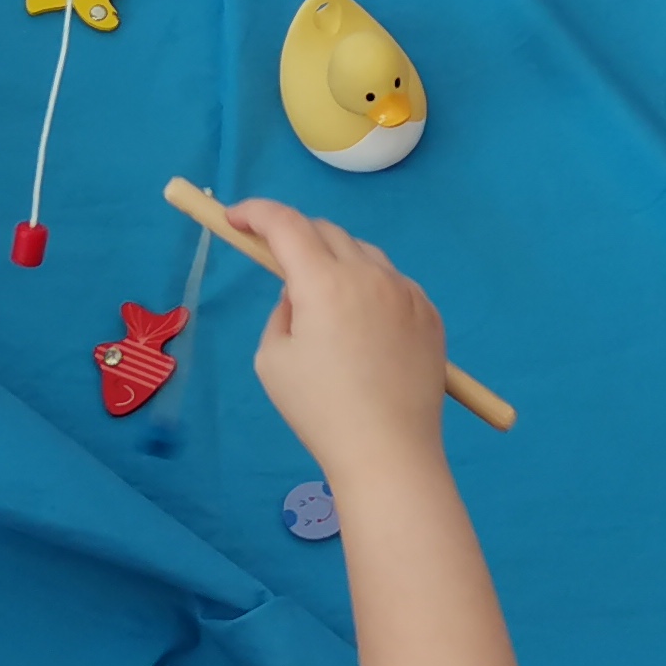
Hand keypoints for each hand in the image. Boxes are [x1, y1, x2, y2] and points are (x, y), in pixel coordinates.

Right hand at [234, 200, 450, 486]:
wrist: (389, 452)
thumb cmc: (320, 411)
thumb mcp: (273, 358)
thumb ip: (283, 311)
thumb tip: (303, 293)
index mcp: (325, 282)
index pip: (285, 224)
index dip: (256, 213)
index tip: (236, 218)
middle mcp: (370, 275)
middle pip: (326, 231)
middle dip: (295, 237)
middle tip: (277, 263)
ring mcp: (406, 292)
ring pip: (363, 254)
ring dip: (336, 261)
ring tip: (325, 302)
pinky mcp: (429, 313)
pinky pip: (392, 283)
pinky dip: (370, 288)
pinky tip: (364, 328)